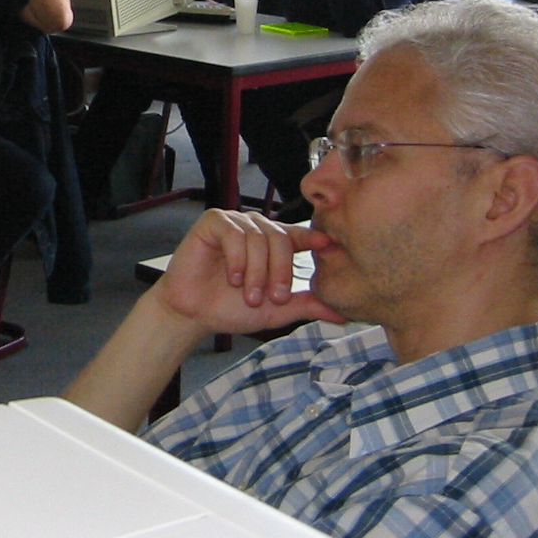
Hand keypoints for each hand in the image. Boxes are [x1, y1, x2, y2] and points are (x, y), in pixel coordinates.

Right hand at [155, 208, 345, 335]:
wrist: (194, 314)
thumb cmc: (231, 308)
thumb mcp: (276, 311)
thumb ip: (307, 305)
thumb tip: (343, 314)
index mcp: (273, 244)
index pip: (299, 236)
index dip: (314, 239)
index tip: (329, 246)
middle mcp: (256, 229)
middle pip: (281, 238)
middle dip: (280, 271)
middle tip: (274, 298)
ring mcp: (234, 223)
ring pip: (258, 238)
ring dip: (256, 272)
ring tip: (249, 295)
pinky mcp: (212, 222)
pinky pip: (233, 233)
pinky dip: (237, 258)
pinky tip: (232, 278)